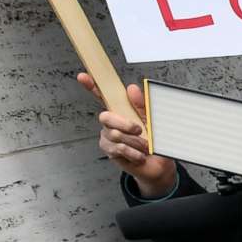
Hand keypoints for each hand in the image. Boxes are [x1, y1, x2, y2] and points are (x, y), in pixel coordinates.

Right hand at [80, 72, 176, 196]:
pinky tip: (139, 155)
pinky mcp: (110, 151)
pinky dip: (133, 152)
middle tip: (139, 130)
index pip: (103, 96)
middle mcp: (111, 123)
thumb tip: (132, 88)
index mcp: (121, 111)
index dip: (92, 86)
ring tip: (145, 146)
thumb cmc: (155, 141)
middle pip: (106, 117)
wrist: (158, 165)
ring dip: (134, 142)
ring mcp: (108, 137)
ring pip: (115, 135)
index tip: (83, 77)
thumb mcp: (152, 120)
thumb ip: (142, 105)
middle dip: (124, 124)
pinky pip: (118, 149)